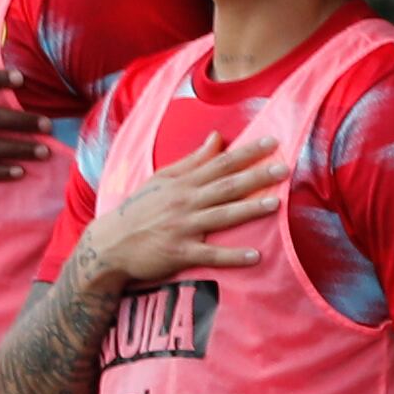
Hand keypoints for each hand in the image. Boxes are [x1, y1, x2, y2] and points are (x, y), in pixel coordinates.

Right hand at [76, 135, 284, 292]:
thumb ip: (193, 160)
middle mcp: (185, 202)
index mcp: (183, 183)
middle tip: (284, 168)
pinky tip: (255, 256)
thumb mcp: (163, 179)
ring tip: (276, 203)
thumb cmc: (140, 209)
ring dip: (249, 210)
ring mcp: (182, 227)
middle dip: (255, 176)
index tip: (273, 142)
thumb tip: (217, 137)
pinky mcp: (179, 253)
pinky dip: (232, 256)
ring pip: (221, 216)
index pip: (220, 163)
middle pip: (225, 186)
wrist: (109, 244)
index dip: (247, 152)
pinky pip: (210, 255)